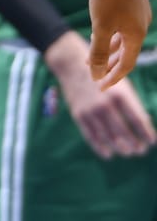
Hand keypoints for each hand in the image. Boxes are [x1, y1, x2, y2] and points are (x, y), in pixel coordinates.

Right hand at [46, 29, 156, 157]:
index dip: (146, 133)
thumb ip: (132, 103)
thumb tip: (144, 122)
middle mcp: (105, 104)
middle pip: (124, 132)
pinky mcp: (78, 115)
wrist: (72, 67)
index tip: (152, 142)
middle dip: (135, 144)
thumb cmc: (102, 76)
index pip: (138, 120)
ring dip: (120, 148)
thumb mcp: (121, 85)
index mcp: (120, 95)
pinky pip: (91, 136)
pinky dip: (100, 147)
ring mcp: (90, 111)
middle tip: (140, 150)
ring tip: (128, 152)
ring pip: (108, 137)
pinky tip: (108, 154)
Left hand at [87, 0, 150, 87]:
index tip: (99, 86)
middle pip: (125, 53)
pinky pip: (122, 27)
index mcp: (136, 35)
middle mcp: (141, 27)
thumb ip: (98, 50)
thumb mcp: (100, 25)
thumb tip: (94, 73)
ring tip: (92, 57)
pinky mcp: (133, 3)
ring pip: (122, 39)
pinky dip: (111, 35)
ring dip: (108, 49)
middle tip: (94, 74)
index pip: (126, 65)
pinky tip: (100, 32)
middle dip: (109, 65)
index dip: (112, 77)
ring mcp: (138, 14)